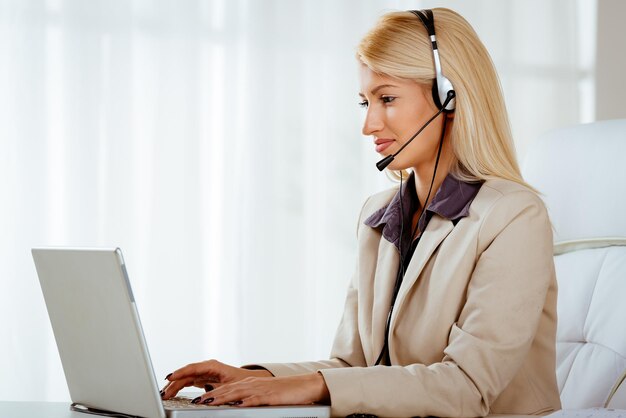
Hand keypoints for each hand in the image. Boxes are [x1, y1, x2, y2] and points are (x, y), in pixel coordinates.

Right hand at [160, 359, 271, 398]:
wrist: (248, 381)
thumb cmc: (241, 382)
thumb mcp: (229, 386)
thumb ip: (216, 389)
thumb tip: (203, 394)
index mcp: (212, 366)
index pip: (193, 368)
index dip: (180, 372)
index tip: (170, 377)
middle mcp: (206, 367)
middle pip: (186, 374)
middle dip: (173, 383)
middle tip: (163, 393)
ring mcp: (203, 372)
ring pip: (184, 378)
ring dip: (174, 386)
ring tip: (164, 395)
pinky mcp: (202, 378)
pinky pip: (187, 381)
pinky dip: (179, 387)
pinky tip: (171, 392)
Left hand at [191, 373, 329, 406]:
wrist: (303, 386)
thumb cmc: (283, 393)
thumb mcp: (262, 395)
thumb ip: (247, 399)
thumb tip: (233, 406)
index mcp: (248, 384)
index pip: (225, 389)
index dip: (210, 394)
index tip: (196, 400)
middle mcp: (251, 385)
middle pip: (227, 390)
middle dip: (210, 396)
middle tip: (195, 402)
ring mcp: (260, 390)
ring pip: (237, 393)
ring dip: (221, 398)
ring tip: (208, 402)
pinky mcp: (270, 396)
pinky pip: (255, 399)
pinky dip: (245, 402)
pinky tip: (237, 405)